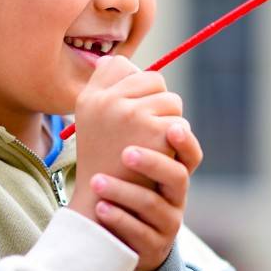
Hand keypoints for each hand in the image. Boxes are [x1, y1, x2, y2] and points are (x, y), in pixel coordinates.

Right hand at [69, 55, 180, 220]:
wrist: (105, 209)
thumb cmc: (102, 163)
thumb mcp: (91, 121)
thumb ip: (104, 87)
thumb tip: (118, 61)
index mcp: (89, 96)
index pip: (125, 67)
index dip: (135, 91)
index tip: (127, 117)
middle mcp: (108, 101)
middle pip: (154, 81)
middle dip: (155, 106)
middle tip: (140, 136)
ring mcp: (132, 114)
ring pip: (172, 102)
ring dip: (168, 124)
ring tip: (149, 149)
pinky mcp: (156, 132)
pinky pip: (181, 125)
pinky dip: (177, 145)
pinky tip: (160, 160)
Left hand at [90, 122, 203, 270]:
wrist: (120, 239)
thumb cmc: (125, 191)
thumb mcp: (134, 165)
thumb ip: (131, 127)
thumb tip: (122, 77)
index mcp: (174, 173)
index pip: (191, 154)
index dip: (185, 141)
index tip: (170, 127)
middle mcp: (176, 197)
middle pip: (177, 177)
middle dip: (153, 163)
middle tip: (126, 153)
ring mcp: (166, 224)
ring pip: (154, 207)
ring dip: (125, 192)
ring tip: (97, 182)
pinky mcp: (151, 247)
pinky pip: (140, 234)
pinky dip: (120, 219)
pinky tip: (101, 207)